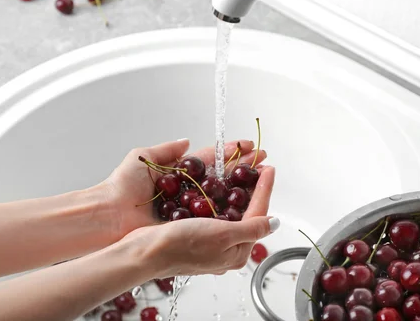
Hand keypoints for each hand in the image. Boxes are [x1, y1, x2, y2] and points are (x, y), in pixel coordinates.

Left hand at [94, 139, 267, 241]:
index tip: (248, 146)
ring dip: (243, 187)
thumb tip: (185, 141)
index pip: (210, 160)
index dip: (230, 153)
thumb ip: (167, 149)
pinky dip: (231, 210)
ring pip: (222, 196)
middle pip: (221, 177)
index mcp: (177, 174)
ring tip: (261, 177)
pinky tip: (246, 204)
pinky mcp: (187, 225)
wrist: (108, 216)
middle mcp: (187, 192)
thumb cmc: (120, 188)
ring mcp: (188, 210)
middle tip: (263, 159)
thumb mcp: (142, 158)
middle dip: (243, 168)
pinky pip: (213, 216)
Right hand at [121, 166, 276, 276]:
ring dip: (237, 190)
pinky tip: (217, 184)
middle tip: (257, 166)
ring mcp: (210, 241)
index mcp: (237, 252)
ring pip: (230, 210)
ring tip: (241, 171)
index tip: (269, 168)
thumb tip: (275, 223)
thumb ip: (251, 228)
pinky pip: (213, 211)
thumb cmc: (180, 245)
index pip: (258, 214)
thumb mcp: (222, 235)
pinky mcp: (194, 233)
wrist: (144, 252)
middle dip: (252, 188)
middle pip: (246, 212)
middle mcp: (225, 248)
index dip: (264, 188)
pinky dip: (218, 196)